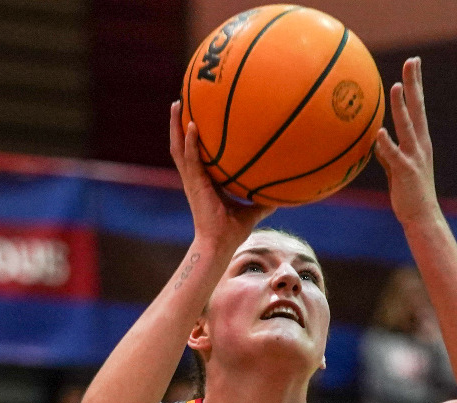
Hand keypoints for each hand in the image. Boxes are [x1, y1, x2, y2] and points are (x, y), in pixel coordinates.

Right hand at [168, 102, 272, 251]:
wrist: (219, 245)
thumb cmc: (232, 232)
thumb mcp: (251, 212)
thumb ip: (263, 201)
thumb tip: (281, 195)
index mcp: (204, 181)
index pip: (196, 154)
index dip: (192, 137)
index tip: (194, 117)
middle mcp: (195, 178)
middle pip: (181, 145)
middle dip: (177, 124)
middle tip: (180, 102)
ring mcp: (192, 180)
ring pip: (178, 147)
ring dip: (175, 126)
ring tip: (176, 104)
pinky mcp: (194, 184)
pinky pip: (190, 158)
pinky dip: (190, 141)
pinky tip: (192, 124)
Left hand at [376, 58, 440, 226]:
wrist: (422, 217)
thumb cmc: (409, 194)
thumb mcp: (397, 169)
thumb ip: (388, 153)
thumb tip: (376, 141)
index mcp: (419, 141)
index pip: (417, 107)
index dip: (415, 84)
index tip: (413, 63)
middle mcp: (420, 144)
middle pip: (418, 108)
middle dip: (414, 83)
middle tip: (412, 61)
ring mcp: (414, 157)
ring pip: (408, 127)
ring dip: (402, 107)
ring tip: (396, 87)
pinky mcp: (405, 172)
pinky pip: (394, 155)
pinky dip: (387, 143)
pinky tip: (380, 132)